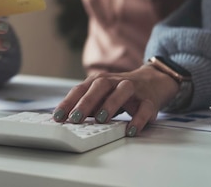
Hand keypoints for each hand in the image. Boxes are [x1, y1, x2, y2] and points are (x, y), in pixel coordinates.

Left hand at [53, 65, 179, 136]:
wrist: (153, 81)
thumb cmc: (119, 91)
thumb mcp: (100, 95)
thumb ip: (86, 105)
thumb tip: (65, 121)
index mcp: (98, 81)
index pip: (80, 89)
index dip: (67, 103)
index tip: (57, 117)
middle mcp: (114, 81)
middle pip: (98, 87)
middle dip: (85, 103)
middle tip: (75, 118)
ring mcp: (133, 89)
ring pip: (122, 91)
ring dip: (110, 104)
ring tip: (101, 120)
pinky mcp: (148, 100)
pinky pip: (144, 109)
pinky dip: (138, 120)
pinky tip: (131, 130)